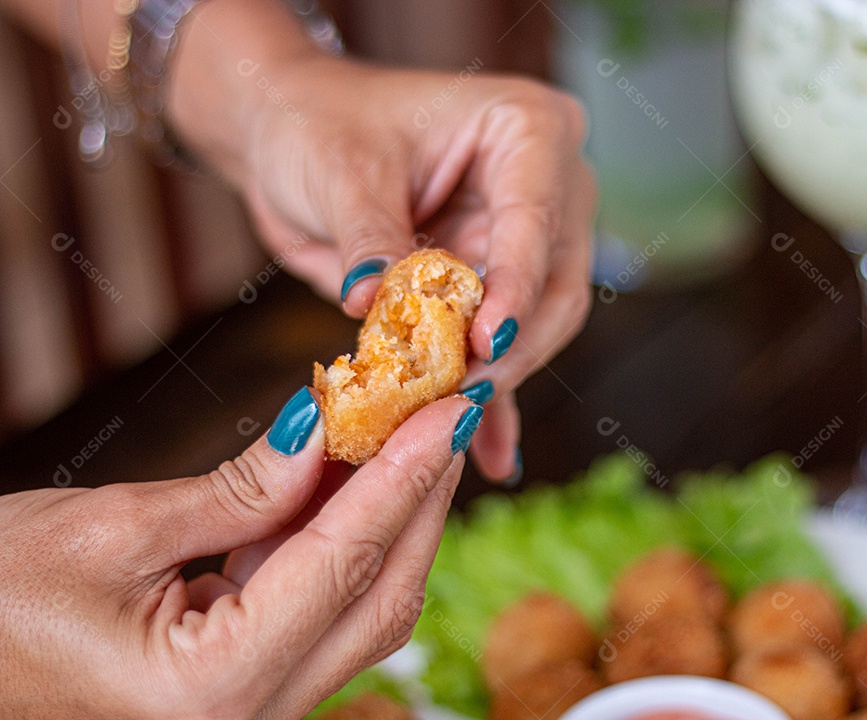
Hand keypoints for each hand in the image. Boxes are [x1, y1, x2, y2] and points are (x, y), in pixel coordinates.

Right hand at [0, 389, 479, 718]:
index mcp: (214, 688)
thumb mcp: (113, 531)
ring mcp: (255, 711)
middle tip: (449, 410)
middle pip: (381, 594)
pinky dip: (348, 541)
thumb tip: (330, 431)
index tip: (451, 406)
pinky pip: (325, 609)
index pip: (345, 561)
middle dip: (422, 496)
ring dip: (394, 515)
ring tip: (414, 431)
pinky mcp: (248, 686)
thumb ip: (243, 490)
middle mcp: (251, 718)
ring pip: (365, 605)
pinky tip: (358, 478)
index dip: (406, 474)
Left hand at [168, 3, 595, 483]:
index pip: (534, 222)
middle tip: (457, 399)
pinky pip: (506, 347)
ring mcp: (528, 238)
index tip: (481, 347)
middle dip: (507, 348)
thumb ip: (371, 243)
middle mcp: (546, 183)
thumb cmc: (320, 127)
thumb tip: (378, 308)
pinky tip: (491, 454)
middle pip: (554, 285)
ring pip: (539, 326)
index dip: (512, 290)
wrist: (292, 137)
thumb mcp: (340, 175)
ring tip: (447, 426)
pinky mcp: (498, 283)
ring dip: (495, 376)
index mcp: (526, 129)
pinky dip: (493, 397)